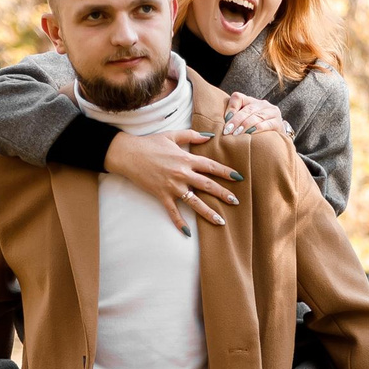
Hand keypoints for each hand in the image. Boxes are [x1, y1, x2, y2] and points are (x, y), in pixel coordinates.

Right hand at [104, 129, 241, 232]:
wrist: (128, 154)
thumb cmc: (150, 143)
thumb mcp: (172, 135)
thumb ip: (192, 136)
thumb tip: (209, 136)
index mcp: (186, 159)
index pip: (211, 166)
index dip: (226, 172)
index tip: (239, 178)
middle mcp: (182, 174)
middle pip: (207, 185)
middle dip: (223, 194)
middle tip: (236, 201)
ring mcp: (172, 186)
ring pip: (194, 202)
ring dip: (208, 212)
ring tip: (221, 221)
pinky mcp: (161, 195)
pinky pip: (173, 212)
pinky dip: (180, 223)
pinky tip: (187, 233)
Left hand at [220, 93, 291, 138]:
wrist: (277, 137)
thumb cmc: (255, 129)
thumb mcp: (245, 121)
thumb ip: (234, 119)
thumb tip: (219, 126)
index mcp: (251, 101)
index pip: (238, 97)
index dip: (230, 108)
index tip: (224, 120)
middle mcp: (263, 104)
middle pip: (247, 109)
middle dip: (236, 120)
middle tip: (227, 131)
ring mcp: (272, 112)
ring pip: (256, 116)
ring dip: (245, 126)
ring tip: (236, 134)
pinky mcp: (278, 123)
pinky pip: (266, 124)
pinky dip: (257, 129)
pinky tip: (250, 134)